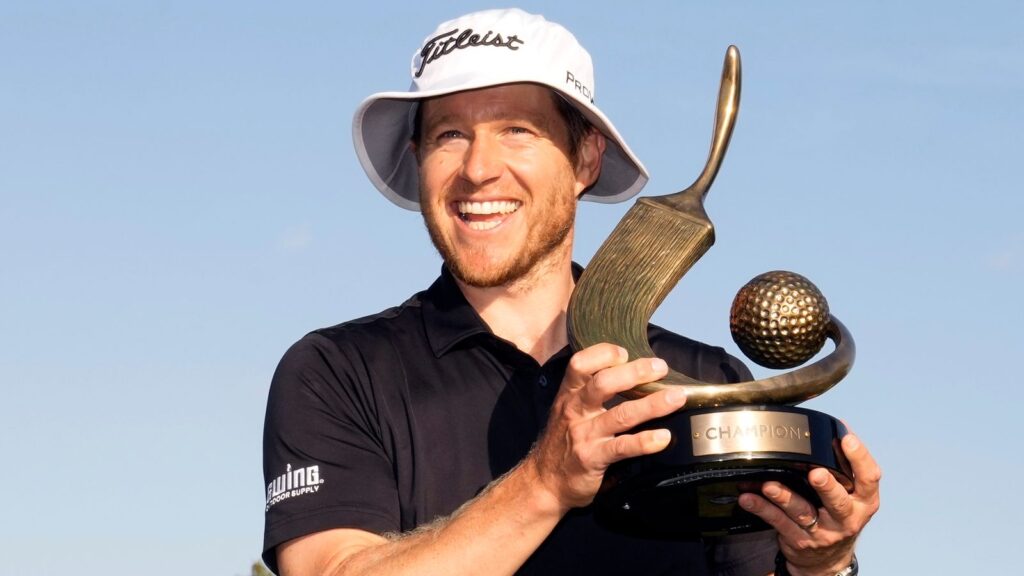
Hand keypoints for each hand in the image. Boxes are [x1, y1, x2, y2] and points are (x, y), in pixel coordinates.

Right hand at [529, 343, 686, 509]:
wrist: (544, 482)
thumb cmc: (561, 443)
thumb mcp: (566, 411)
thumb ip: (589, 393)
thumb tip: (627, 374)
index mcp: (569, 395)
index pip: (580, 363)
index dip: (603, 353)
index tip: (625, 352)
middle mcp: (575, 411)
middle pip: (604, 383)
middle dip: (636, 371)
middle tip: (660, 368)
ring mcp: (585, 435)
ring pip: (621, 414)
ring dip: (652, 404)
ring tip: (675, 398)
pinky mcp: (594, 458)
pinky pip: (624, 447)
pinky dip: (646, 441)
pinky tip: (663, 437)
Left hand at [738, 432, 879, 575]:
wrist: (828, 560)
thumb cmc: (838, 515)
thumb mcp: (851, 494)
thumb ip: (844, 466)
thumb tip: (837, 427)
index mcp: (864, 501)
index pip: (869, 478)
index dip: (860, 458)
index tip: (846, 439)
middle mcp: (846, 518)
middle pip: (838, 502)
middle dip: (827, 487)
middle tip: (816, 474)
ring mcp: (823, 532)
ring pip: (803, 513)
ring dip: (784, 497)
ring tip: (769, 486)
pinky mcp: (799, 540)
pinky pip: (778, 522)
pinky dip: (762, 508)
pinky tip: (748, 498)